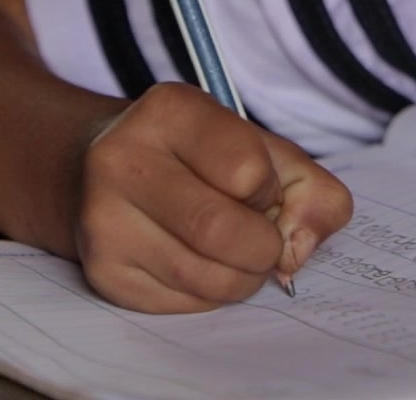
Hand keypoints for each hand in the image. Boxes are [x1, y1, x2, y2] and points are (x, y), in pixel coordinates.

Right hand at [74, 83, 352, 313]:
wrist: (109, 174)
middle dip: (263, 247)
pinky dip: (211, 294)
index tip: (258, 187)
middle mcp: (123, 160)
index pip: (247, 171)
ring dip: (242, 277)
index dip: (270, 190)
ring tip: (233, 252)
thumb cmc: (202, 159)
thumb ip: (311, 189)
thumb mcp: (264, 148)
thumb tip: (297, 250)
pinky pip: (184, 304)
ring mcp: (103, 220)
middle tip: (262, 239)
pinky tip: (198, 263)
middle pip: (221, 231)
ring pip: (205, 278)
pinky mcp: (103, 271)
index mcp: (170, 112)